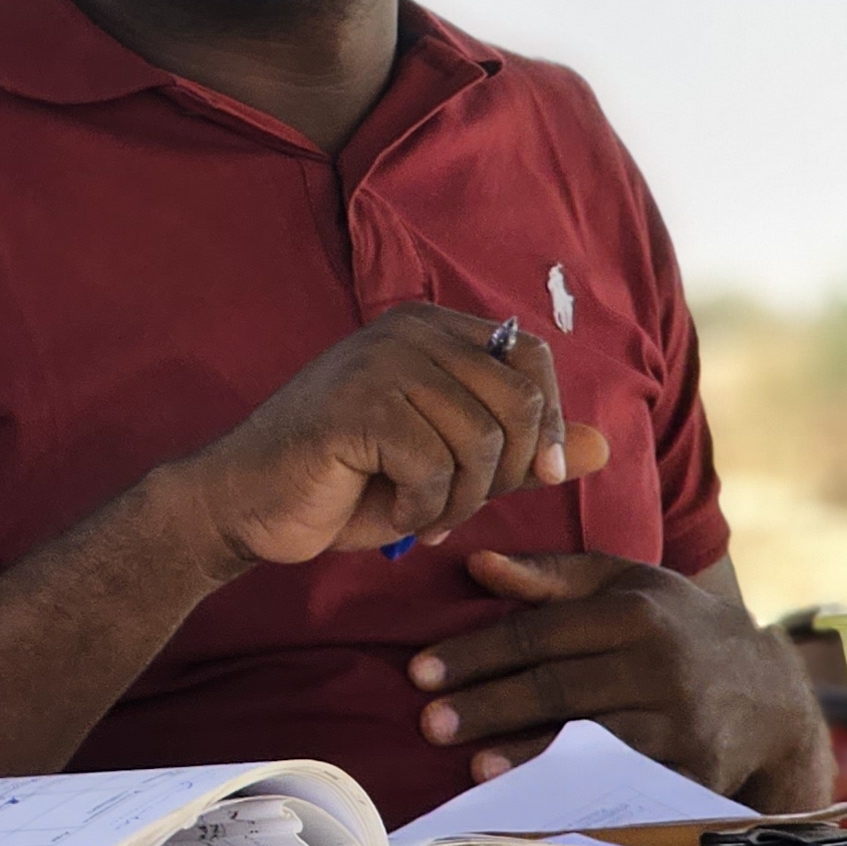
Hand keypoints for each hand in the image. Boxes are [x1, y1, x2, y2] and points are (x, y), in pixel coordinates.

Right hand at [173, 306, 612, 575]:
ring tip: (422, 515)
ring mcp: (379, 363)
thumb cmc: (346, 484)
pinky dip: (422, 509)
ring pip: (480, 444)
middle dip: (504, 476)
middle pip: (516, 406)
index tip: (534, 475)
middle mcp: (407, 331)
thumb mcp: (450, 469)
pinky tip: (393, 513)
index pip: (532, 360)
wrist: (244, 502)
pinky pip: (434, 468)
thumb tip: (602, 447)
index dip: (546, 423)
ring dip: (460, 501)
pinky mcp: (356, 406)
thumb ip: (520, 454)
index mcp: (430, 330)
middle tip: (460, 507)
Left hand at [411, 550, 833, 808]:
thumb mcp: (624, 583)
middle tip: (427, 722)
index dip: (475, 654)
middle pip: (558, 689)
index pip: (539, 634)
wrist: (769, 693)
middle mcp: (661, 667)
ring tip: (473, 766)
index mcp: (635, 613)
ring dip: (528, 756)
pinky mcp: (695, 773)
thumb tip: (477, 564)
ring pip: (590, 741)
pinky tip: (533, 800)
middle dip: (488, 707)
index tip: (419, 672)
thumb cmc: (675, 626)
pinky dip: (576, 793)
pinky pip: (624, 785)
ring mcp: (682, 725)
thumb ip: (551, 575)